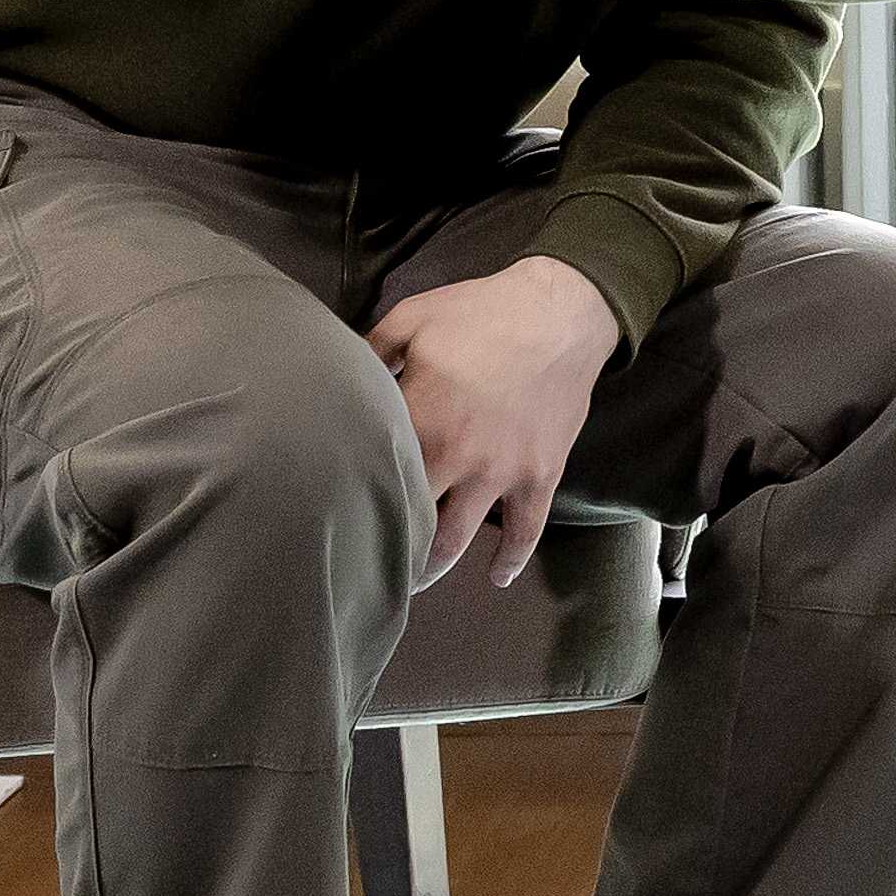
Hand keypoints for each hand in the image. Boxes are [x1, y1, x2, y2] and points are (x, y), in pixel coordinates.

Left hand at [373, 252, 621, 586]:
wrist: (561, 312)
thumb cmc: (481, 312)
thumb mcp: (413, 318)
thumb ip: (370, 351)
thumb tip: (340, 376)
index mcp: (419, 420)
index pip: (375, 475)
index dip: (352, 496)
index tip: (333, 514)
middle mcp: (457, 458)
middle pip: (409, 521)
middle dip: (385, 544)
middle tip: (365, 562)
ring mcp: (501, 473)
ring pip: (457, 540)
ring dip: (432, 566)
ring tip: (413, 583)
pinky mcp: (540, 476)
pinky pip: (527, 531)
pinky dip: (512, 561)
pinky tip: (497, 578)